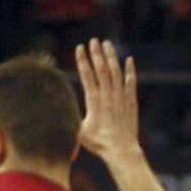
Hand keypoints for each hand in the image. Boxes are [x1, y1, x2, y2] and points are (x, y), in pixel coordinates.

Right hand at [75, 39, 138, 160]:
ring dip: (111, 57)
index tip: (80, 47)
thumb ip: (72, 118)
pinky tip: (129, 60)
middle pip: (101, 69)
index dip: (83, 60)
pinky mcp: (131, 102)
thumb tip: (59, 113)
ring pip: (116, 72)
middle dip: (96, 53)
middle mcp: (108, 96)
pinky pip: (131, 82)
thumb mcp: (79, 132)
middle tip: (93, 40)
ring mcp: (121, 97)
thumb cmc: (99, 144)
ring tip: (107, 44)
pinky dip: (130, 71)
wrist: (121, 151)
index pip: (87, 75)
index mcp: (94, 101)